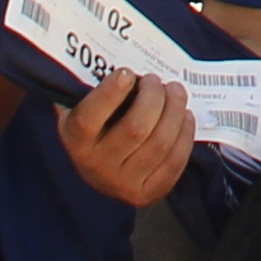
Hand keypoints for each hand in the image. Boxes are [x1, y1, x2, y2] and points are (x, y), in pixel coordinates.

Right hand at [57, 69, 200, 208]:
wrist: (100, 172)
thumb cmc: (97, 126)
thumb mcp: (83, 106)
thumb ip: (93, 87)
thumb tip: (124, 66)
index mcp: (76, 140)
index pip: (89, 117)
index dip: (111, 92)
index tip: (127, 73)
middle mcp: (96, 166)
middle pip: (136, 128)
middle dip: (154, 97)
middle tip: (158, 80)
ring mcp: (122, 184)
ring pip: (160, 143)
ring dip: (175, 111)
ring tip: (176, 91)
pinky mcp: (147, 194)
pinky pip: (174, 162)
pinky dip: (185, 134)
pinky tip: (185, 116)